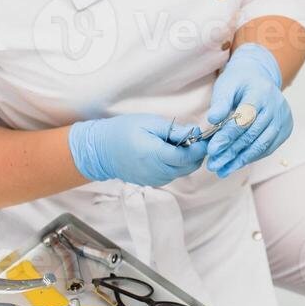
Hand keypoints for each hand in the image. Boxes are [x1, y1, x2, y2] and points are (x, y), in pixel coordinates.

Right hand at [68, 114, 208, 186]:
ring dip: (187, 159)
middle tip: (194, 137)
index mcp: (156, 156)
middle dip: (196, 153)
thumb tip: (194, 133)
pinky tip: (169, 152)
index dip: (200, 147)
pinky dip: (177, 164)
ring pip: (183, 172)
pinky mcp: (153, 182)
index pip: (188, 157)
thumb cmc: (123, 131)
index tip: (204, 136)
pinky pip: (173, 175)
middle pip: (189, 167)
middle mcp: (158, 172)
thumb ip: (173, 130)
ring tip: (178, 143)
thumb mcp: (148, 123)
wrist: (100, 151)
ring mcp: (155, 180)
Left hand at [205, 43, 292, 177]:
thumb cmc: (239, 82)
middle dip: (231, 152)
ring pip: (261, 145)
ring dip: (240, 160)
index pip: (244, 119)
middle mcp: (276, 107)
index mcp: (261, 93)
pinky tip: (236, 164)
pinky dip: (251, 157)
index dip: (227, 136)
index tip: (212, 150)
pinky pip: (268, 148)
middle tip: (213, 165)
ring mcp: (283, 119)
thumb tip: (211, 120)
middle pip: (252, 135)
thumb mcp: (226, 85)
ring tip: (222, 170)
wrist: (259, 77)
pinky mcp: (285, 129)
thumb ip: (220, 103)